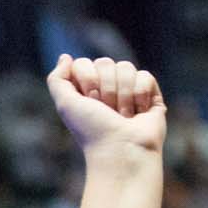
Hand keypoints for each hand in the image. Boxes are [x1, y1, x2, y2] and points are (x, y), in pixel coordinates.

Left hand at [46, 55, 166, 165]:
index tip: (90, 103)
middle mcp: (106, 88)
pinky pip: (145, 76)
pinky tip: (139, 113)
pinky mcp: (150, 94)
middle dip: (105, 88)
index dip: (87, 81)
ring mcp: (129, 89)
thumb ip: (57, 79)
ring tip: (124, 117)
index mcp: (85, 90)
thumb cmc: (93, 130)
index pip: (83, 63)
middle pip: (105, 62)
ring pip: (126, 67)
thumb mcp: (65, 104)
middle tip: (107, 111)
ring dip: (123, 95)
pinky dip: (140, 95)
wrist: (122, 150)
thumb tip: (66, 57)